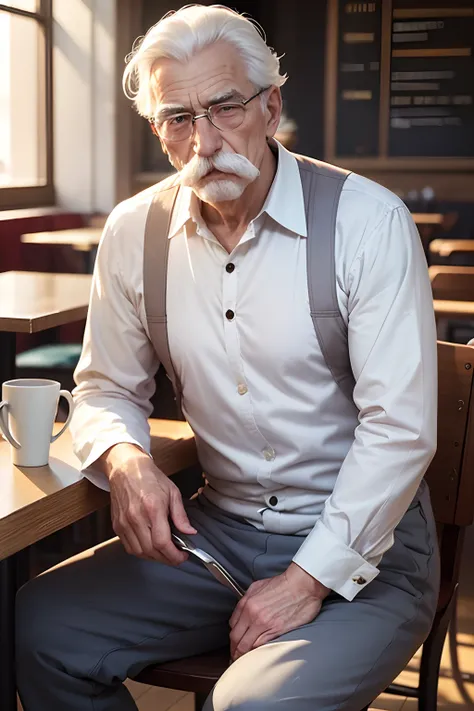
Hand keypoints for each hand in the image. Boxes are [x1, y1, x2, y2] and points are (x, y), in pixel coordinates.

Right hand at [103, 443, 196, 564]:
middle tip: (176, 557)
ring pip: (139, 552)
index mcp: (152, 508)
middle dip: (167, 559)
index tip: (182, 556)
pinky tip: (151, 548)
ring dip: (154, 558)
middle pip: (151, 551)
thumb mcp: (172, 492)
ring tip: (165, 554)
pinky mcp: (117, 525)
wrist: (126, 469)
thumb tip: (190, 532)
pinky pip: (129, 547)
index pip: (162, 542)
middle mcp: (136, 517)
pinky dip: (141, 552)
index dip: (174, 555)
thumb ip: (181, 515)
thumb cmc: (150, 478)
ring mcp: (124, 523)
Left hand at [229, 563, 329, 660]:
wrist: (302, 584)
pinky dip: (257, 653)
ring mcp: (264, 624)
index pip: (232, 626)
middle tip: (235, 657)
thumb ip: (247, 600)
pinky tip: (257, 656)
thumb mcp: (258, 587)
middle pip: (236, 639)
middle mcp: (252, 614)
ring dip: (243, 654)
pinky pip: (261, 646)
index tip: (234, 642)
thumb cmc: (283, 584)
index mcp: (247, 603)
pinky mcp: (277, 631)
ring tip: (244, 660)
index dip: (233, 637)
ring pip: (247, 645)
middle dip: (234, 650)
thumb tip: (242, 611)